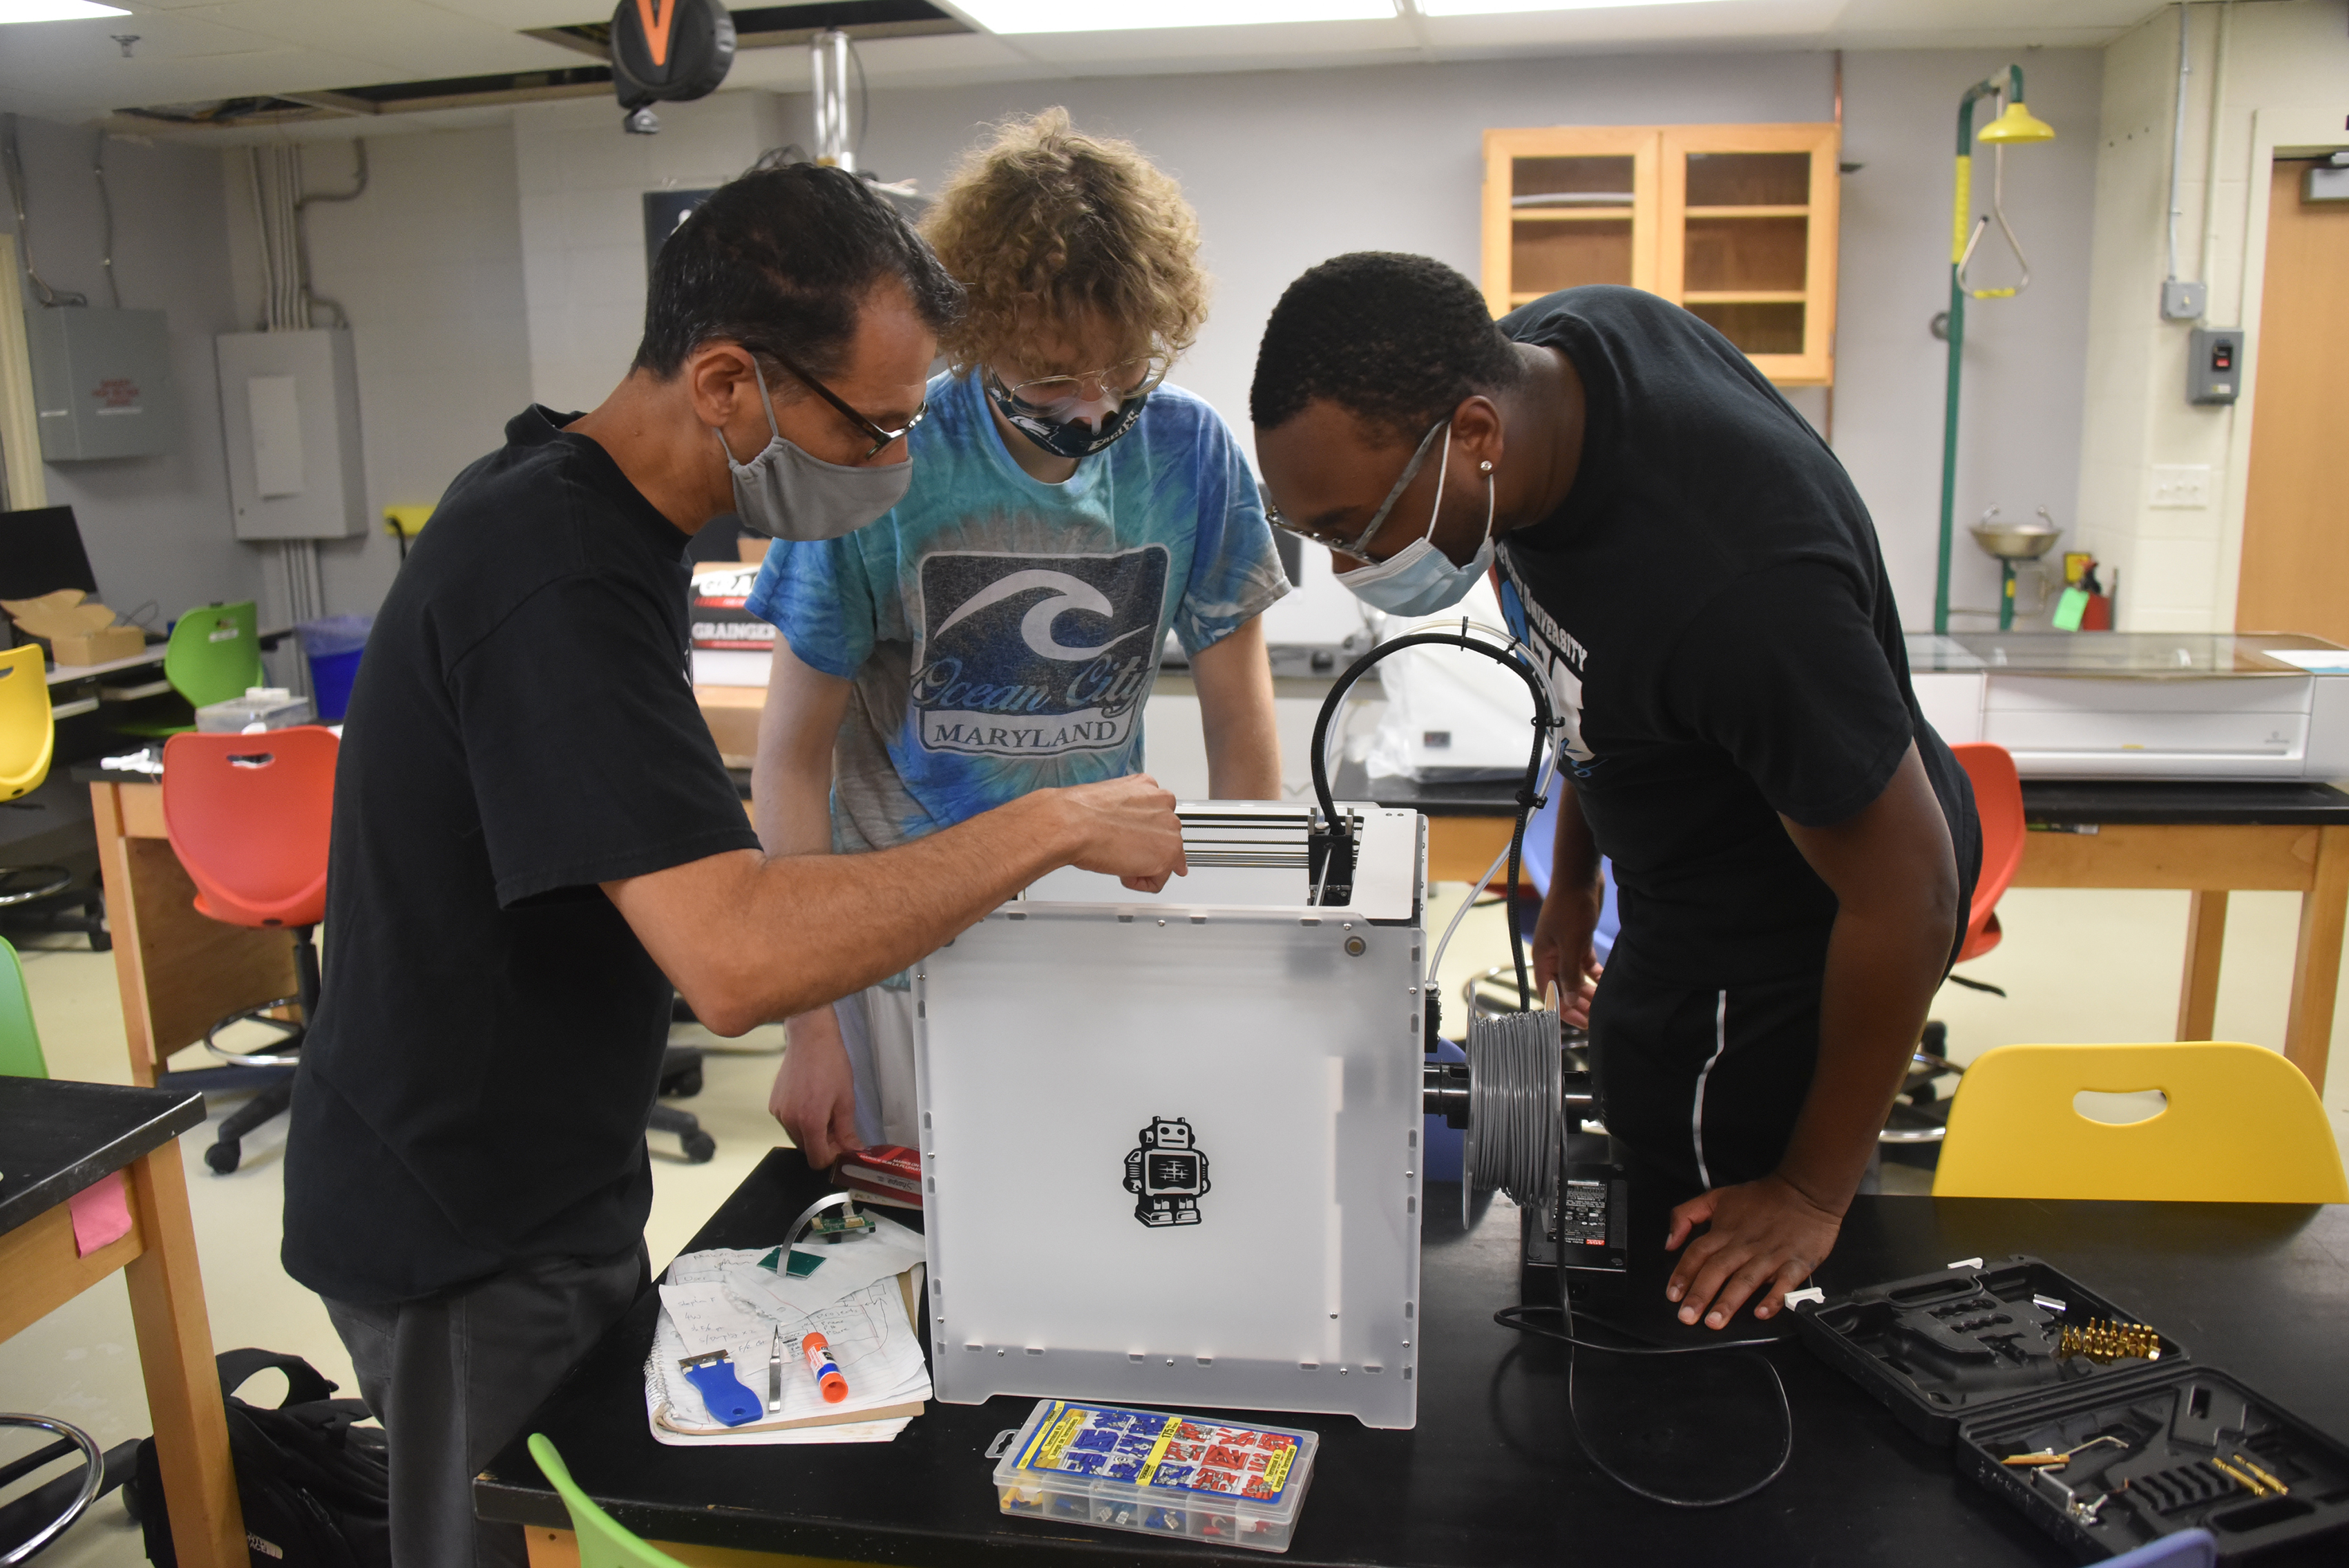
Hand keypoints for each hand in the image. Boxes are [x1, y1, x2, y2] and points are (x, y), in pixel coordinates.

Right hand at [768, 1007, 863, 1168]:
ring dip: (812, 1132)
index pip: (817, 1160)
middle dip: (824, 1144)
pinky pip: (788, 1122)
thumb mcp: (846, 1100)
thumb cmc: (830, 1064)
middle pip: (807, 1149)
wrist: (810, 1038)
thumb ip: (847, 1131)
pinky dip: (800, 1120)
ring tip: (826, 1110)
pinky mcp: (774, 1103)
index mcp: (809, 1122)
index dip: (832, 1157)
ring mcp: (779, 1112)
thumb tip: (853, 1151)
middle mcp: (789, 1120)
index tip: (843, 1146)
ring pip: (797, 1136)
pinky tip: (813, 1102)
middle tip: (839, 1126)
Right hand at [1050, 774, 1187, 892]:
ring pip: (1164, 859)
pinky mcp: (1168, 853)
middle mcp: (1164, 803)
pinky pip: (1158, 880)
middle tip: (1118, 849)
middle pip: (1164, 837)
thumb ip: (1127, 811)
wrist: (1072, 826)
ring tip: (1117, 859)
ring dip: (1141, 866)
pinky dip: (1139, 883)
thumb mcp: (1109, 801)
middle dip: (1143, 849)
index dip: (1140, 833)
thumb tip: (1128, 826)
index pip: (1158, 816)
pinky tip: (1122, 871)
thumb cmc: (1079, 814)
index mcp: (1148, 786)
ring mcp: (1169, 828)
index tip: (1127, 838)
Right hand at [1529, 877, 1602, 1028]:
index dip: (1562, 1009)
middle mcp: (1552, 955)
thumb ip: (1569, 974)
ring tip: (1602, 1004)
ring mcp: (1566, 948)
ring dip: (1587, 991)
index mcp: (1543, 958)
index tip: (1581, 1022)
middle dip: (1577, 1004)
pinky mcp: (1579, 940)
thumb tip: (1566, 1001)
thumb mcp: (1572, 944)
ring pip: (1575, 977)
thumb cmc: (1572, 907)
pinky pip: (1585, 965)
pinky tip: (1606, 983)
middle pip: (1562, 987)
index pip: (1548, 992)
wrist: (1580, 877)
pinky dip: (1594, 975)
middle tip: (1595, 1018)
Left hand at [1663, 1174, 1842, 1328]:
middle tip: (1688, 1316)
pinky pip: (1785, 1283)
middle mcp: (1744, 1245)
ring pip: (1746, 1279)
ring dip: (1730, 1301)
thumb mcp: (1716, 1197)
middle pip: (1717, 1269)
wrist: (1805, 1191)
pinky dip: (1774, 1298)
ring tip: (1715, 1321)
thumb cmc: (1761, 1198)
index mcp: (1725, 1231)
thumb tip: (1669, 1242)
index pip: (1698, 1254)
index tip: (1673, 1295)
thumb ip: (1686, 1214)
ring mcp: (1771, 1255)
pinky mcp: (1796, 1262)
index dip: (1683, 1274)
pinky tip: (1762, 1313)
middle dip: (1700, 1294)